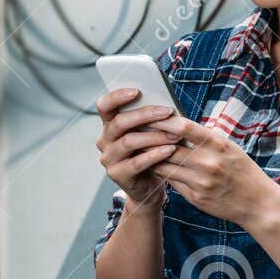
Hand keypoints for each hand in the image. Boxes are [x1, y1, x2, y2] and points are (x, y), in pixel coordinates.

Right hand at [95, 89, 178, 206]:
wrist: (148, 187)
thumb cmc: (151, 155)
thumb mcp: (149, 134)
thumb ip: (149, 120)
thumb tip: (165, 103)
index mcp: (109, 126)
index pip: (104, 106)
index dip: (117, 96)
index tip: (136, 91)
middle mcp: (105, 141)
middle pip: (119, 122)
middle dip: (145, 115)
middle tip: (167, 111)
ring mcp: (109, 159)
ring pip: (129, 142)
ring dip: (154, 136)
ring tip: (175, 135)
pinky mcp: (117, 175)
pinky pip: (136, 163)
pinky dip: (155, 155)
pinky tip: (169, 150)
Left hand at [145, 116, 279, 225]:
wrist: (258, 203)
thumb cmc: (242, 170)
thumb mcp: (229, 148)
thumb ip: (205, 138)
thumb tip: (176, 124)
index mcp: (218, 144)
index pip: (183, 127)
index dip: (162, 121)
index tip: (149, 115)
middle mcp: (208, 162)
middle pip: (168, 148)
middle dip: (150, 139)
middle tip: (134, 131)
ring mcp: (201, 182)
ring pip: (165, 166)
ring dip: (150, 157)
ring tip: (138, 148)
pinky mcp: (195, 197)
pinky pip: (171, 182)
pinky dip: (161, 173)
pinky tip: (151, 166)